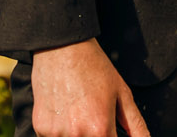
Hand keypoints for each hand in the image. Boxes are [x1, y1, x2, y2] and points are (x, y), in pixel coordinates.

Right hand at [30, 38, 148, 136]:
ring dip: (77, 134)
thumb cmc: (92, 67)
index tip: (108, 129)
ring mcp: (56, 133)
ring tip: (78, 112)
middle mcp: (77, 134)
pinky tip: (64, 111)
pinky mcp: (40, 127)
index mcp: (100, 129)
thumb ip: (136, 125)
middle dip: (96, 134)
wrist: (62, 48)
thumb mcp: (121, 93)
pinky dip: (60, 130)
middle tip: (91, 114)